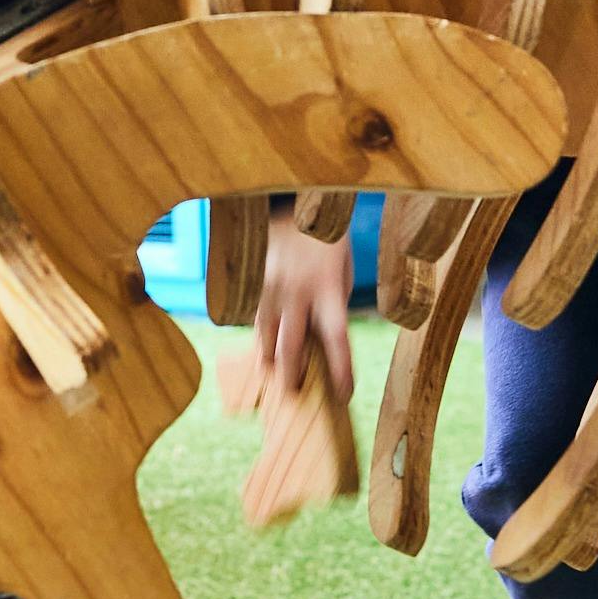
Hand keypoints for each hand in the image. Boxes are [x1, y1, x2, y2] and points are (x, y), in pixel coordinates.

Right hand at [243, 217, 353, 414]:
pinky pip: (255, 319)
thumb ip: (334, 304)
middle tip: (293, 394)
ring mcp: (270, 288)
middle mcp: (297, 292)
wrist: (292, 203)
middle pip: (291, 347)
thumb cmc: (327, 241)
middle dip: (292, 376)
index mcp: (327, 288)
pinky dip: (260, 338)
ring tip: (275, 377)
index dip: (341, 371)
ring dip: (270, 361)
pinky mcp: (253, 283)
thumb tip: (326, 341)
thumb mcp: (342, 271)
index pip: (337, 340)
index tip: (344, 395)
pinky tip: (263, 352)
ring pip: (266, 337)